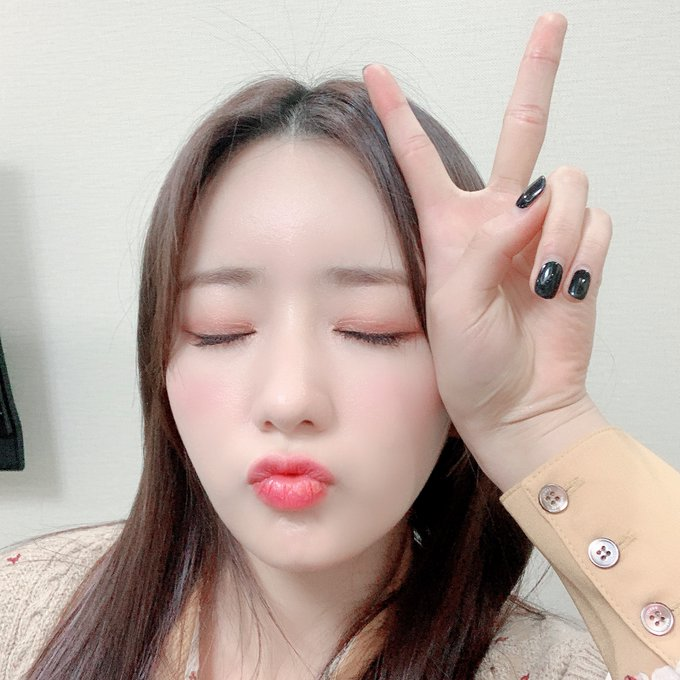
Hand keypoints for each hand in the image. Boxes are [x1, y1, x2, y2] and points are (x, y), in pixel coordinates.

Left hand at [362, 13, 611, 491]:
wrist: (518, 404)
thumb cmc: (470, 365)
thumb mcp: (453, 305)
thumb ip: (485, 246)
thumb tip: (534, 202)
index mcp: (449, 227)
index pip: (420, 158)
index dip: (398, 115)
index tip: (375, 70)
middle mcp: (497, 219)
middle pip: (520, 130)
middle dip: (537, 75)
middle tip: (552, 22)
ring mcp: (541, 233)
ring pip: (567, 180)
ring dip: (559, 228)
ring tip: (543, 278)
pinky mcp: (580, 251)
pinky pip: (596, 222)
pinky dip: (583, 251)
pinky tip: (564, 285)